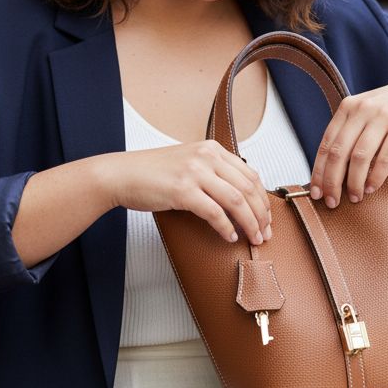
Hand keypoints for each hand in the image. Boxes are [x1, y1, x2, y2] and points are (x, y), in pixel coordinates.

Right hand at [108, 142, 271, 244]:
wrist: (121, 174)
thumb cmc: (152, 173)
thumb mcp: (188, 161)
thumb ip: (212, 171)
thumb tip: (239, 195)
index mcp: (211, 149)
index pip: (250, 175)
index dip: (263, 200)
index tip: (267, 217)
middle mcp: (206, 157)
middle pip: (248, 189)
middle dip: (261, 215)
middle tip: (265, 233)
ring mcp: (195, 172)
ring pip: (237, 201)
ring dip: (250, 224)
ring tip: (253, 238)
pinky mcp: (183, 191)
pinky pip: (215, 213)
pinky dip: (226, 228)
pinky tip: (229, 237)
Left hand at [309, 73, 387, 206]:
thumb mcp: (367, 111)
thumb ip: (349, 132)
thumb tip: (330, 170)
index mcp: (348, 107)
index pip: (326, 144)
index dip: (318, 172)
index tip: (316, 192)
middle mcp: (362, 109)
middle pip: (338, 153)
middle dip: (332, 182)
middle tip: (332, 202)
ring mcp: (383, 117)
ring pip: (359, 158)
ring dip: (354, 183)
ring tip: (355, 197)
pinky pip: (384, 158)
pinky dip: (376, 177)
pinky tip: (371, 187)